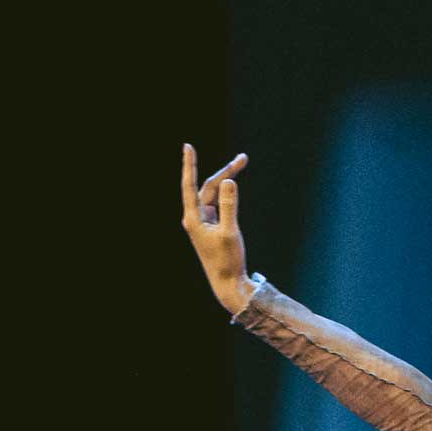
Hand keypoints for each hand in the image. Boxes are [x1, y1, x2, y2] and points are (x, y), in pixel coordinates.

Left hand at [181, 143, 254, 313]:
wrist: (228, 284)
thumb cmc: (228, 261)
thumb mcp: (230, 232)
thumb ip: (229, 206)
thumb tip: (229, 182)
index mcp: (194, 219)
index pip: (190, 185)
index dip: (190, 165)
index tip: (188, 146)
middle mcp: (195, 218)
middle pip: (208, 187)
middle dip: (225, 172)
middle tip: (243, 158)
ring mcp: (203, 222)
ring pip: (213, 194)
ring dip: (227, 180)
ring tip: (242, 163)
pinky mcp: (211, 226)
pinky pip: (217, 204)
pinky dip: (226, 194)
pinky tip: (233, 185)